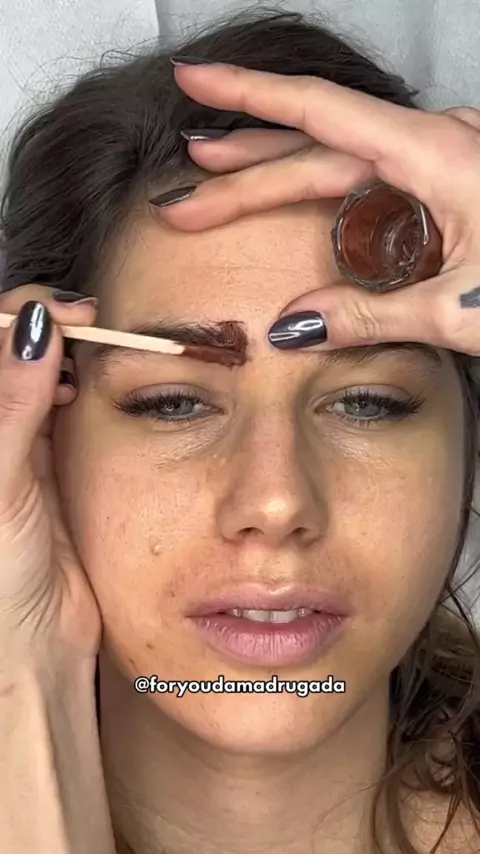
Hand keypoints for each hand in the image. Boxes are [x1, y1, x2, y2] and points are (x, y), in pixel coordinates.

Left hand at [0, 286, 101, 667]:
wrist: (34, 641)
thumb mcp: (0, 484)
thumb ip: (12, 406)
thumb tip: (34, 328)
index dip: (23, 317)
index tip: (66, 314)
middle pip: (15, 350)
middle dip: (49, 325)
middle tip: (93, 323)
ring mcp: (19, 445)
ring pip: (42, 374)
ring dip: (68, 354)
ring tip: (96, 352)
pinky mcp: (51, 465)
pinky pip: (65, 410)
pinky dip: (83, 389)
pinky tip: (94, 392)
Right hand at [155, 61, 479, 356]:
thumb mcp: (456, 310)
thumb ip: (368, 315)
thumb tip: (294, 327)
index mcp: (437, 156)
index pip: (320, 114)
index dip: (249, 95)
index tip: (196, 81)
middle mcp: (438, 148)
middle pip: (319, 150)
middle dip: (244, 173)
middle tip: (186, 193)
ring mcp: (447, 165)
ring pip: (346, 164)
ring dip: (281, 180)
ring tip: (222, 188)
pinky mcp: (453, 188)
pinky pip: (380, 186)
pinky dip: (332, 203)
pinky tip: (304, 216)